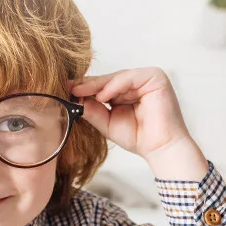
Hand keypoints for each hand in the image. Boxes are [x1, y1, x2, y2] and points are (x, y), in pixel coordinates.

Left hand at [70, 67, 208, 180]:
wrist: (159, 148)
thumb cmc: (138, 138)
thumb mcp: (107, 123)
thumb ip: (92, 111)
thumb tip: (74, 99)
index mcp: (127, 91)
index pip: (103, 86)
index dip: (84, 88)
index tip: (65, 90)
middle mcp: (137, 82)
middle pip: (108, 79)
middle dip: (87, 85)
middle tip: (67, 88)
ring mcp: (147, 77)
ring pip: (116, 77)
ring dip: (97, 86)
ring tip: (79, 92)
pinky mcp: (156, 77)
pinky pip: (130, 77)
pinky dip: (114, 86)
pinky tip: (101, 96)